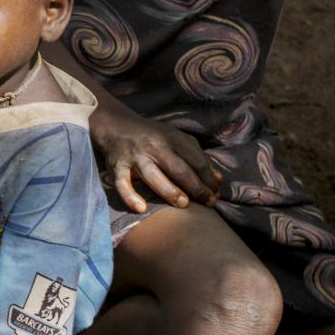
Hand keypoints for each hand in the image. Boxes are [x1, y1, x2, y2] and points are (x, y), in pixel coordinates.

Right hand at [92, 108, 222, 212]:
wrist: (115, 125)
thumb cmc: (152, 135)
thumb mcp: (176, 138)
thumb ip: (198, 157)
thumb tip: (219, 181)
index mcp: (171, 138)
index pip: (196, 160)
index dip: (209, 178)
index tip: (216, 193)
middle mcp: (154, 146)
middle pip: (179, 169)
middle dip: (196, 188)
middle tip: (208, 203)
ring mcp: (135, 157)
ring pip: (153, 176)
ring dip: (170, 191)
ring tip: (184, 204)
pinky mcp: (117, 167)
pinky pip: (122, 184)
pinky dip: (130, 196)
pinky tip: (142, 208)